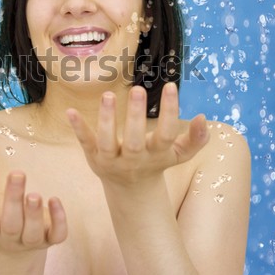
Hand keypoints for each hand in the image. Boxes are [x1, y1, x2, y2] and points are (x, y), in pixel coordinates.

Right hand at [0, 168, 66, 252]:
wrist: (13, 241)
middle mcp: (9, 237)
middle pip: (11, 225)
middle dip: (13, 200)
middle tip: (17, 173)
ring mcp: (31, 240)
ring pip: (33, 233)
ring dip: (35, 213)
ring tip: (35, 193)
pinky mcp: (51, 238)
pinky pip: (57, 235)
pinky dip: (59, 220)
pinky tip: (55, 199)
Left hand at [66, 83, 209, 188]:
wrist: (131, 189)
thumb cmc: (156, 162)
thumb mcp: (178, 154)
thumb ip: (195, 139)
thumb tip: (203, 118)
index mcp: (156, 155)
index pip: (166, 135)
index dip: (170, 112)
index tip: (171, 86)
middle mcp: (133, 159)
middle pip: (134, 141)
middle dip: (135, 117)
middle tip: (138, 89)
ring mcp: (111, 159)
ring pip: (107, 142)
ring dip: (106, 120)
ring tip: (108, 95)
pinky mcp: (93, 157)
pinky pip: (86, 143)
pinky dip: (79, 128)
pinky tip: (70, 111)